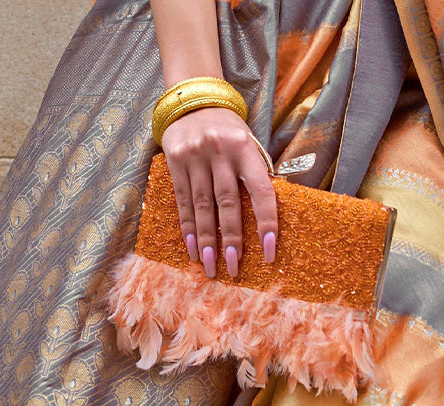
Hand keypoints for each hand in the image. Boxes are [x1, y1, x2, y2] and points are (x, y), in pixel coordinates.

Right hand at [161, 107, 277, 277]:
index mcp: (246, 147)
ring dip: (207, 240)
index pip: (261, 191)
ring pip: (203, 207)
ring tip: (209, 266)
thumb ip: (256, 172)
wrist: (192, 99)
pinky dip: (188, 227)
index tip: (268, 252)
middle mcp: (220, 151)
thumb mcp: (248, 142)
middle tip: (233, 269)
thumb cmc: (228, 129)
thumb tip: (268, 214)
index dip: (266, 223)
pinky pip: (183, 201)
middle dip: (232, 240)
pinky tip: (191, 248)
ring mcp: (196, 156)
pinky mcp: (175, 162)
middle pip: (228, 204)